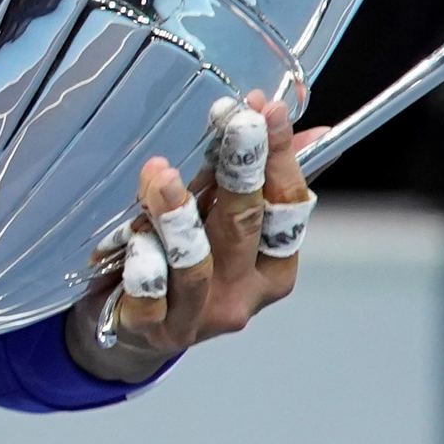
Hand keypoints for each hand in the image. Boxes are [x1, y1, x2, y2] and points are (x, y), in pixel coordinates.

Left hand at [64, 92, 322, 383]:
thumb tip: (312, 129)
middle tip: (236, 122)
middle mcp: (242, 294)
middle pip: (247, 226)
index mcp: (272, 268)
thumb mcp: (220, 221)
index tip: (265, 110)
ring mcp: (198, 317)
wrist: (132, 333)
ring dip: (180, 214)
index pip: (287, 206)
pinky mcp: (152, 329)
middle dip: (243, 169)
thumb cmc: (181, 267)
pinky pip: (151, 294)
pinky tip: (135, 235)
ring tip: (163, 173)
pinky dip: (144, 262)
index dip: (279, 157)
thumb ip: (256, 179)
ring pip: (197, 262)